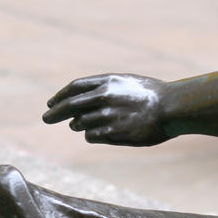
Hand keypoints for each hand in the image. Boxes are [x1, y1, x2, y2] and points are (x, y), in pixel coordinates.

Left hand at [43, 74, 169, 145]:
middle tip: (46, 119)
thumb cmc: (152, 96)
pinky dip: (91, 135)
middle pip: (69, 106)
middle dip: (54, 113)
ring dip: (78, 125)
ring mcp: (107, 115)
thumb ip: (104, 89)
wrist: (172, 108)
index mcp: (107, 81)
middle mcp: (103, 96)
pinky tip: (98, 134)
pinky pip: (91, 136)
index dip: (60, 96)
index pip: (74, 87)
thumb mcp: (126, 83)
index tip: (51, 103)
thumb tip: (82, 102)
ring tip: (81, 125)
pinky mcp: (112, 132)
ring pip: (79, 123)